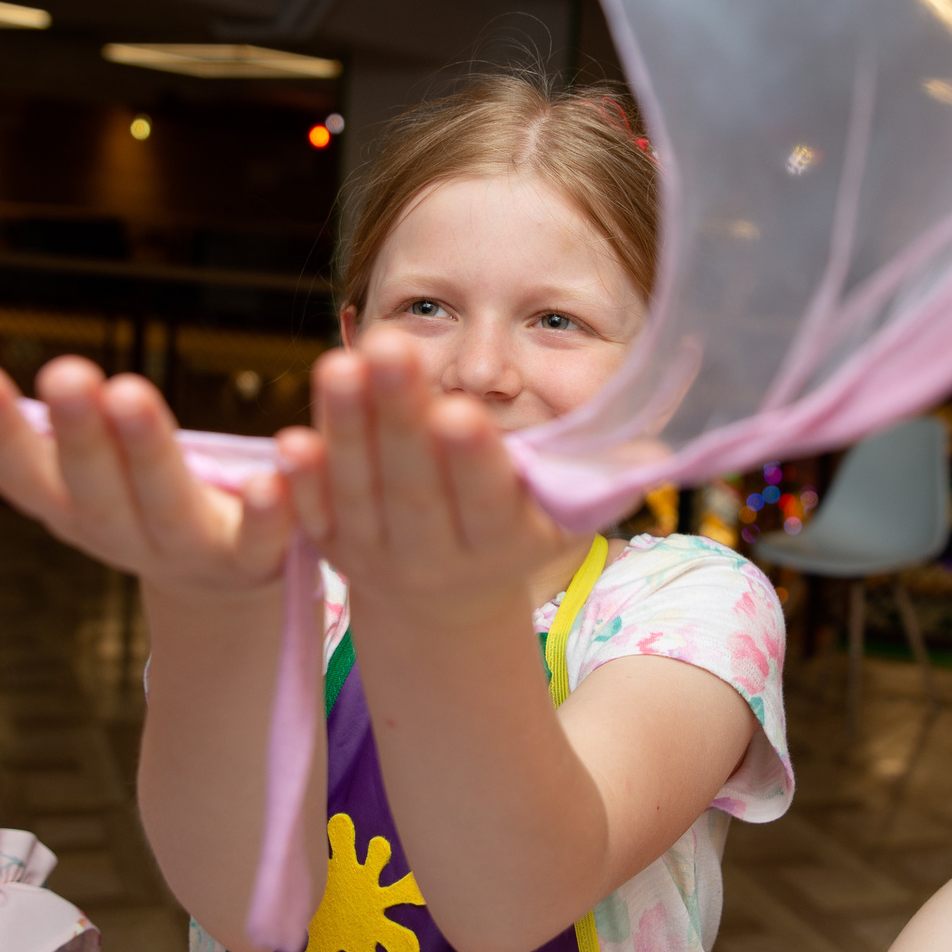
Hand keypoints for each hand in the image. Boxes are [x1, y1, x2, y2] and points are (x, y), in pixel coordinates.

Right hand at [0, 359, 293, 602]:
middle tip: (64, 373)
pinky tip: (268, 476)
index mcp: (70, 510)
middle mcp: (122, 536)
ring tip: (129, 391)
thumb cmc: (137, 502)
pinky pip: (262, 540)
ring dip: (149, 451)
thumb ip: (14, 435)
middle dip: (77, 434)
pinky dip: (266, 512)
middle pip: (94, 488)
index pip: (22, 475)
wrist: (220, 585)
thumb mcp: (70, 478)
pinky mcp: (256, 562)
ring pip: (168, 505)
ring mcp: (188, 553)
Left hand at [278, 330, 570, 627]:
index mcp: (499, 542)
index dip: (473, 459)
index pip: (486, 498)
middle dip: (401, 416)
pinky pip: (311, 515)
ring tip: (339, 362)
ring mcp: (377, 555)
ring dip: (346, 428)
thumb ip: (596, 479)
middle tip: (391, 347)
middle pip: (415, 485)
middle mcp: (435, 556)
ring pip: (359, 492)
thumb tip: (664, 453)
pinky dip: (299, 483)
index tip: (462, 412)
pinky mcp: (330, 548)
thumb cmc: (512, 528)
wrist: (440, 604)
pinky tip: (287, 440)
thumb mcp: (562, 517)